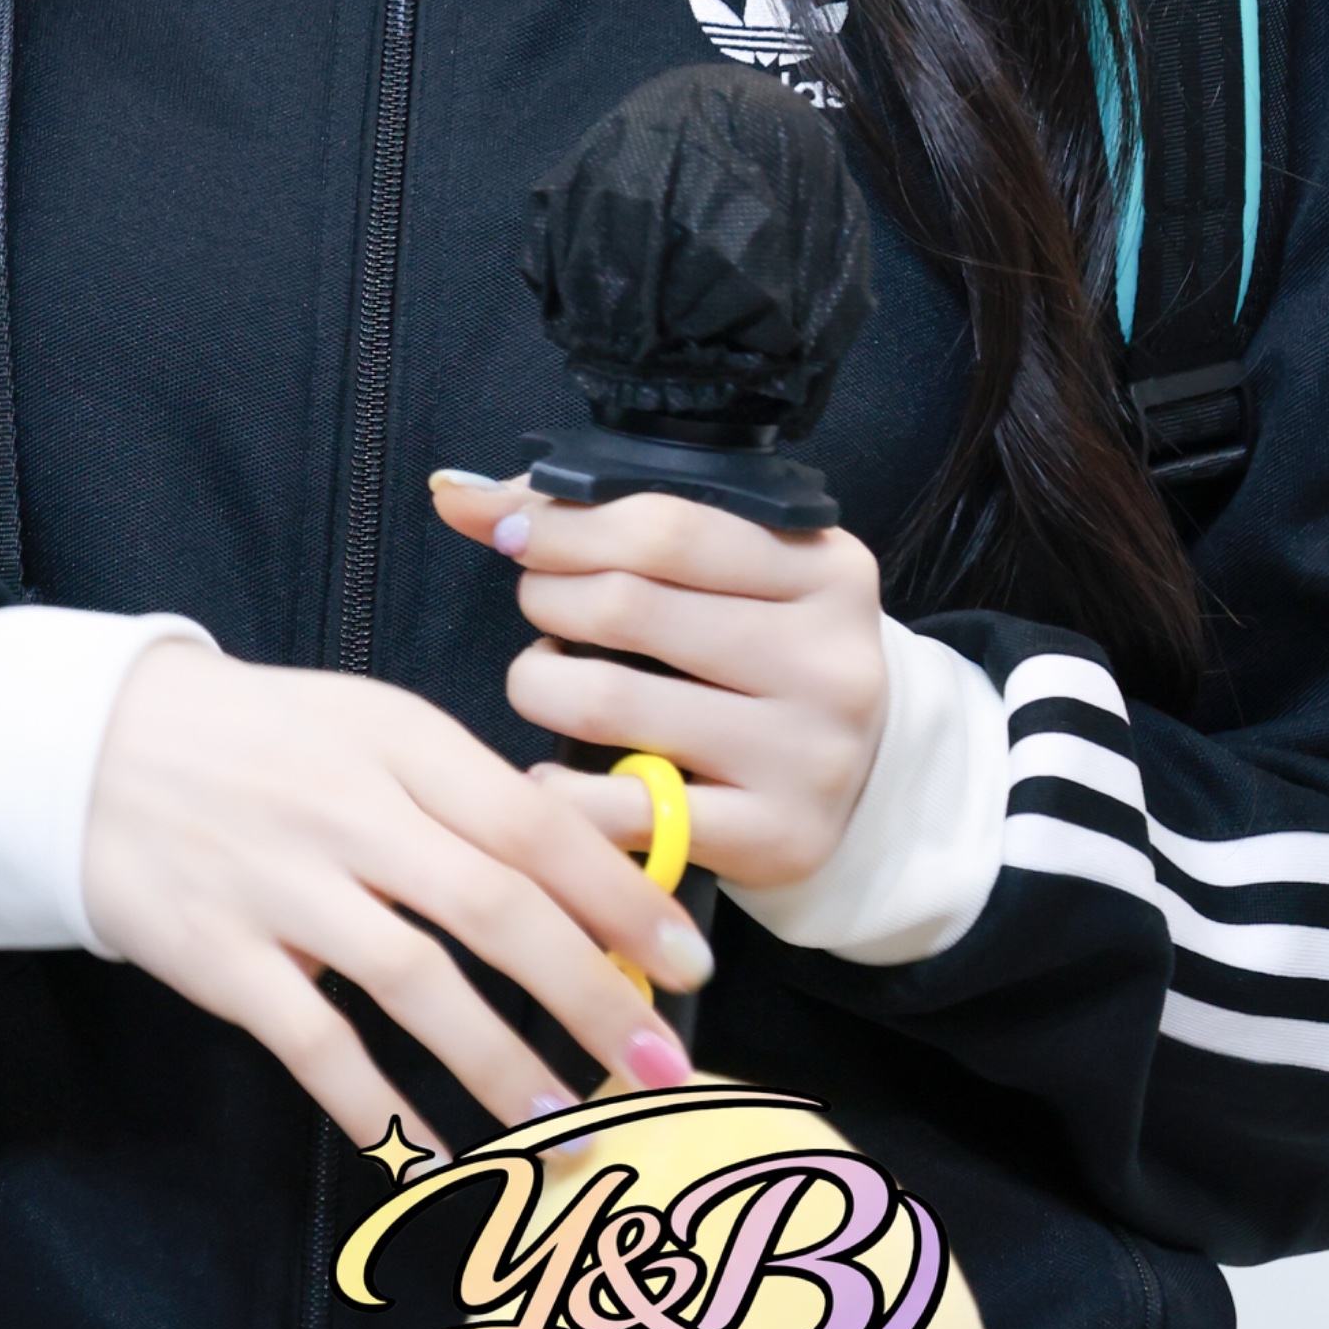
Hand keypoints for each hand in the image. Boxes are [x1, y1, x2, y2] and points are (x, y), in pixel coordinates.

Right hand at [83, 645, 709, 1156]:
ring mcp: (283, 886)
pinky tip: (430, 1163)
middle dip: (591, 996)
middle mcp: (351, 810)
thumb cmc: (266, 741)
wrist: (96, 746)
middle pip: (495, 909)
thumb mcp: (373, 727)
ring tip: (571, 1132)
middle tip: (659, 1070)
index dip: (622, 898)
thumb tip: (590, 880)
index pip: (536, 823)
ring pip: (416, 984)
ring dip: (502, 1067)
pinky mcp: (222, 958)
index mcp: (403, 743)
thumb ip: (469, 794)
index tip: (691, 964)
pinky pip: (315, 1046)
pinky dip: (378, 1111)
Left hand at [430, 474, 889, 892]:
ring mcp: (806, 755)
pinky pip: (623, 811)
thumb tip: (460, 491)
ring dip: (539, 681)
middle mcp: (828, 660)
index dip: (568, 524)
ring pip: (610, 701)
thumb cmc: (771, 657)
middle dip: (549, 596)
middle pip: (630, 607)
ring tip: (544, 677)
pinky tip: (554, 772)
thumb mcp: (738, 575)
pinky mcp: (775, 837)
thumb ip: (619, 522)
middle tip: (538, 604)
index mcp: (827, 570)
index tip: (511, 529)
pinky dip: (560, 788)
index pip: (668, 528)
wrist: (869, 785)